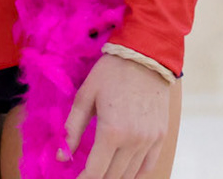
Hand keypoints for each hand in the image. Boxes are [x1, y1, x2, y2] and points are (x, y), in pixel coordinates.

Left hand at [58, 54, 171, 178]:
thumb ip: (73, 129)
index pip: (95, 172)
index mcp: (111, 132)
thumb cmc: (111, 73)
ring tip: (102, 172)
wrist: (145, 56)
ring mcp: (150, 140)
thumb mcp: (85, 97)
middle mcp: (133, 141)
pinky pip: (149, 166)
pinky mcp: (161, 136)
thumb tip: (61, 157)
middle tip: (86, 174)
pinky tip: (123, 171)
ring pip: (131, 174)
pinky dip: (135, 173)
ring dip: (114, 177)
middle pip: (113, 176)